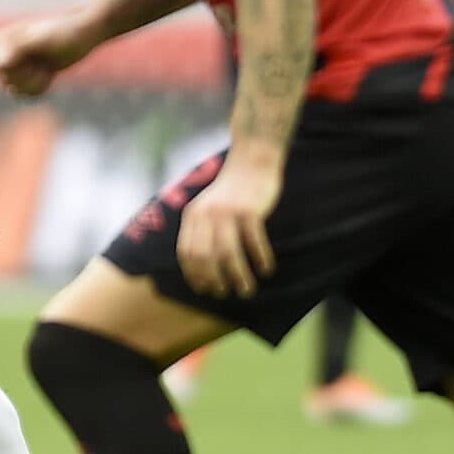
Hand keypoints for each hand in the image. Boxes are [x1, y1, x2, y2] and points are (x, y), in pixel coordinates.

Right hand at [0, 14, 92, 97]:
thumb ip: (17, 50)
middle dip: (28, 77)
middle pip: (6, 82)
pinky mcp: (29, 74)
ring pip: (15, 91)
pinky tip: (50, 73)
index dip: (14, 70)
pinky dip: (40, 88)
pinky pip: (26, 93)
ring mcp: (18, 64)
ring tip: (48, 67)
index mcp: (3, 40)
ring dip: (35, 84)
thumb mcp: (42, 41)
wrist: (85, 35)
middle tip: (44, 61)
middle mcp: (7, 52)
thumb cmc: (64, 33)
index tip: (32, 59)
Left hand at [177, 157, 280, 297]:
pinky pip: (254, 241)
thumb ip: (203, 231)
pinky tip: (266, 269)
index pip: (187, 253)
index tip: (205, 290)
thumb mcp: (209, 208)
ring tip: (246, 290)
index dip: (195, 275)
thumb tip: (205, 269)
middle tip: (225, 293)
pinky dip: (260, 258)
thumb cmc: (233, 191)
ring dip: (238, 276)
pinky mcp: (249, 210)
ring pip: (228, 254)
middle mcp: (206, 214)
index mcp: (193, 215)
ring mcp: (227, 212)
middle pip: (206, 258)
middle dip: (214, 280)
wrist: (252, 160)